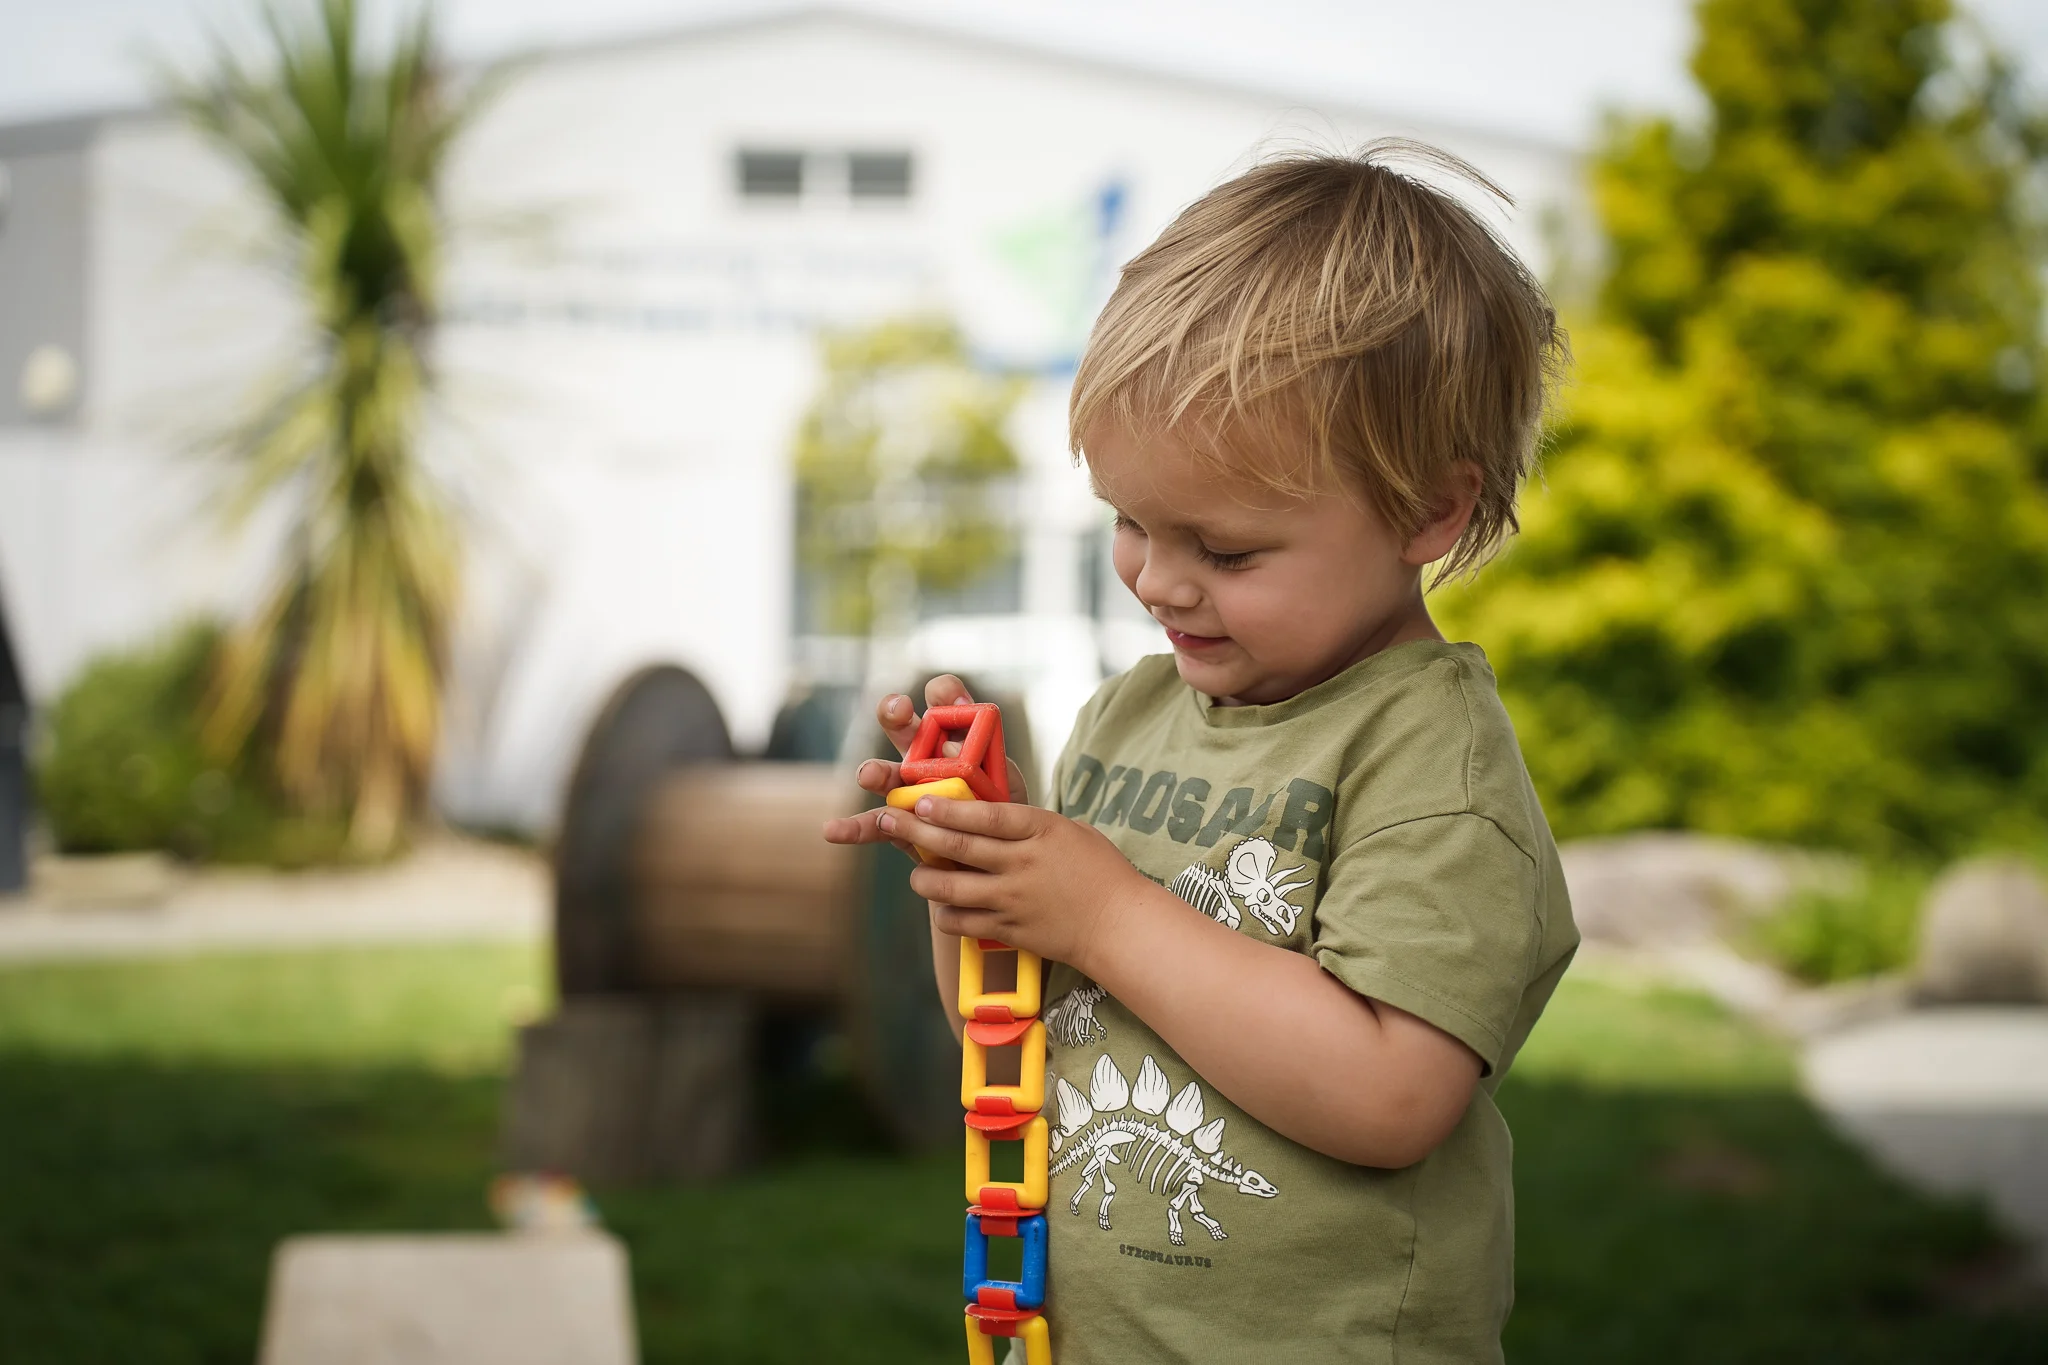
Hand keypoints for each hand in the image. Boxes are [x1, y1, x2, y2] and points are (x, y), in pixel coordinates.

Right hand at [820, 674, 1028, 858]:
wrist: (999, 864)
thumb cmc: (1002, 814)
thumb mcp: (1005, 783)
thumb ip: (983, 762)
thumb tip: (947, 746)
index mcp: (955, 738)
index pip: (943, 702)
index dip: (943, 694)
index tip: (949, 701)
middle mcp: (924, 757)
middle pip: (903, 727)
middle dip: (896, 714)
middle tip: (898, 711)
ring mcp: (907, 791)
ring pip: (885, 774)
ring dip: (874, 771)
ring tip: (869, 776)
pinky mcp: (898, 827)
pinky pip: (874, 825)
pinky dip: (853, 829)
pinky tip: (833, 831)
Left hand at [874, 795, 1146, 970]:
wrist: (1119, 926)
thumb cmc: (1099, 871)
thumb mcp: (1068, 831)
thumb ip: (1027, 824)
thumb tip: (982, 813)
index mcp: (1040, 831)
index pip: (986, 815)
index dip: (948, 806)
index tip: (919, 799)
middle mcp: (1022, 864)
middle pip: (958, 845)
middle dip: (916, 830)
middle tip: (889, 819)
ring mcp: (1013, 900)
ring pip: (950, 887)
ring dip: (924, 878)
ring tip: (916, 872)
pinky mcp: (1009, 931)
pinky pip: (962, 923)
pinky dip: (945, 914)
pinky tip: (943, 907)